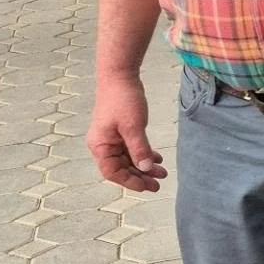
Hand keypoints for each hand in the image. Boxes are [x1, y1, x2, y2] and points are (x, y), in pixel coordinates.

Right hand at [86, 75, 167, 192]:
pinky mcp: (120, 131)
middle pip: (121, 168)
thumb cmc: (123, 100)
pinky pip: (131, 148)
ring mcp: (111, 138)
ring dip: (144, 166)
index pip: (113, 172)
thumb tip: (146, 168)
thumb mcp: (133, 126)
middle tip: (158, 184)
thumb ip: (139, 148)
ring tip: (162, 173)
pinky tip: (158, 159)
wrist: (120, 76)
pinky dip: (144, 154)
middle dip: (140, 176)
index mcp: (100, 146)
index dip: (130, 181)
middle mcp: (103, 145)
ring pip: (128, 159)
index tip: (147, 187)